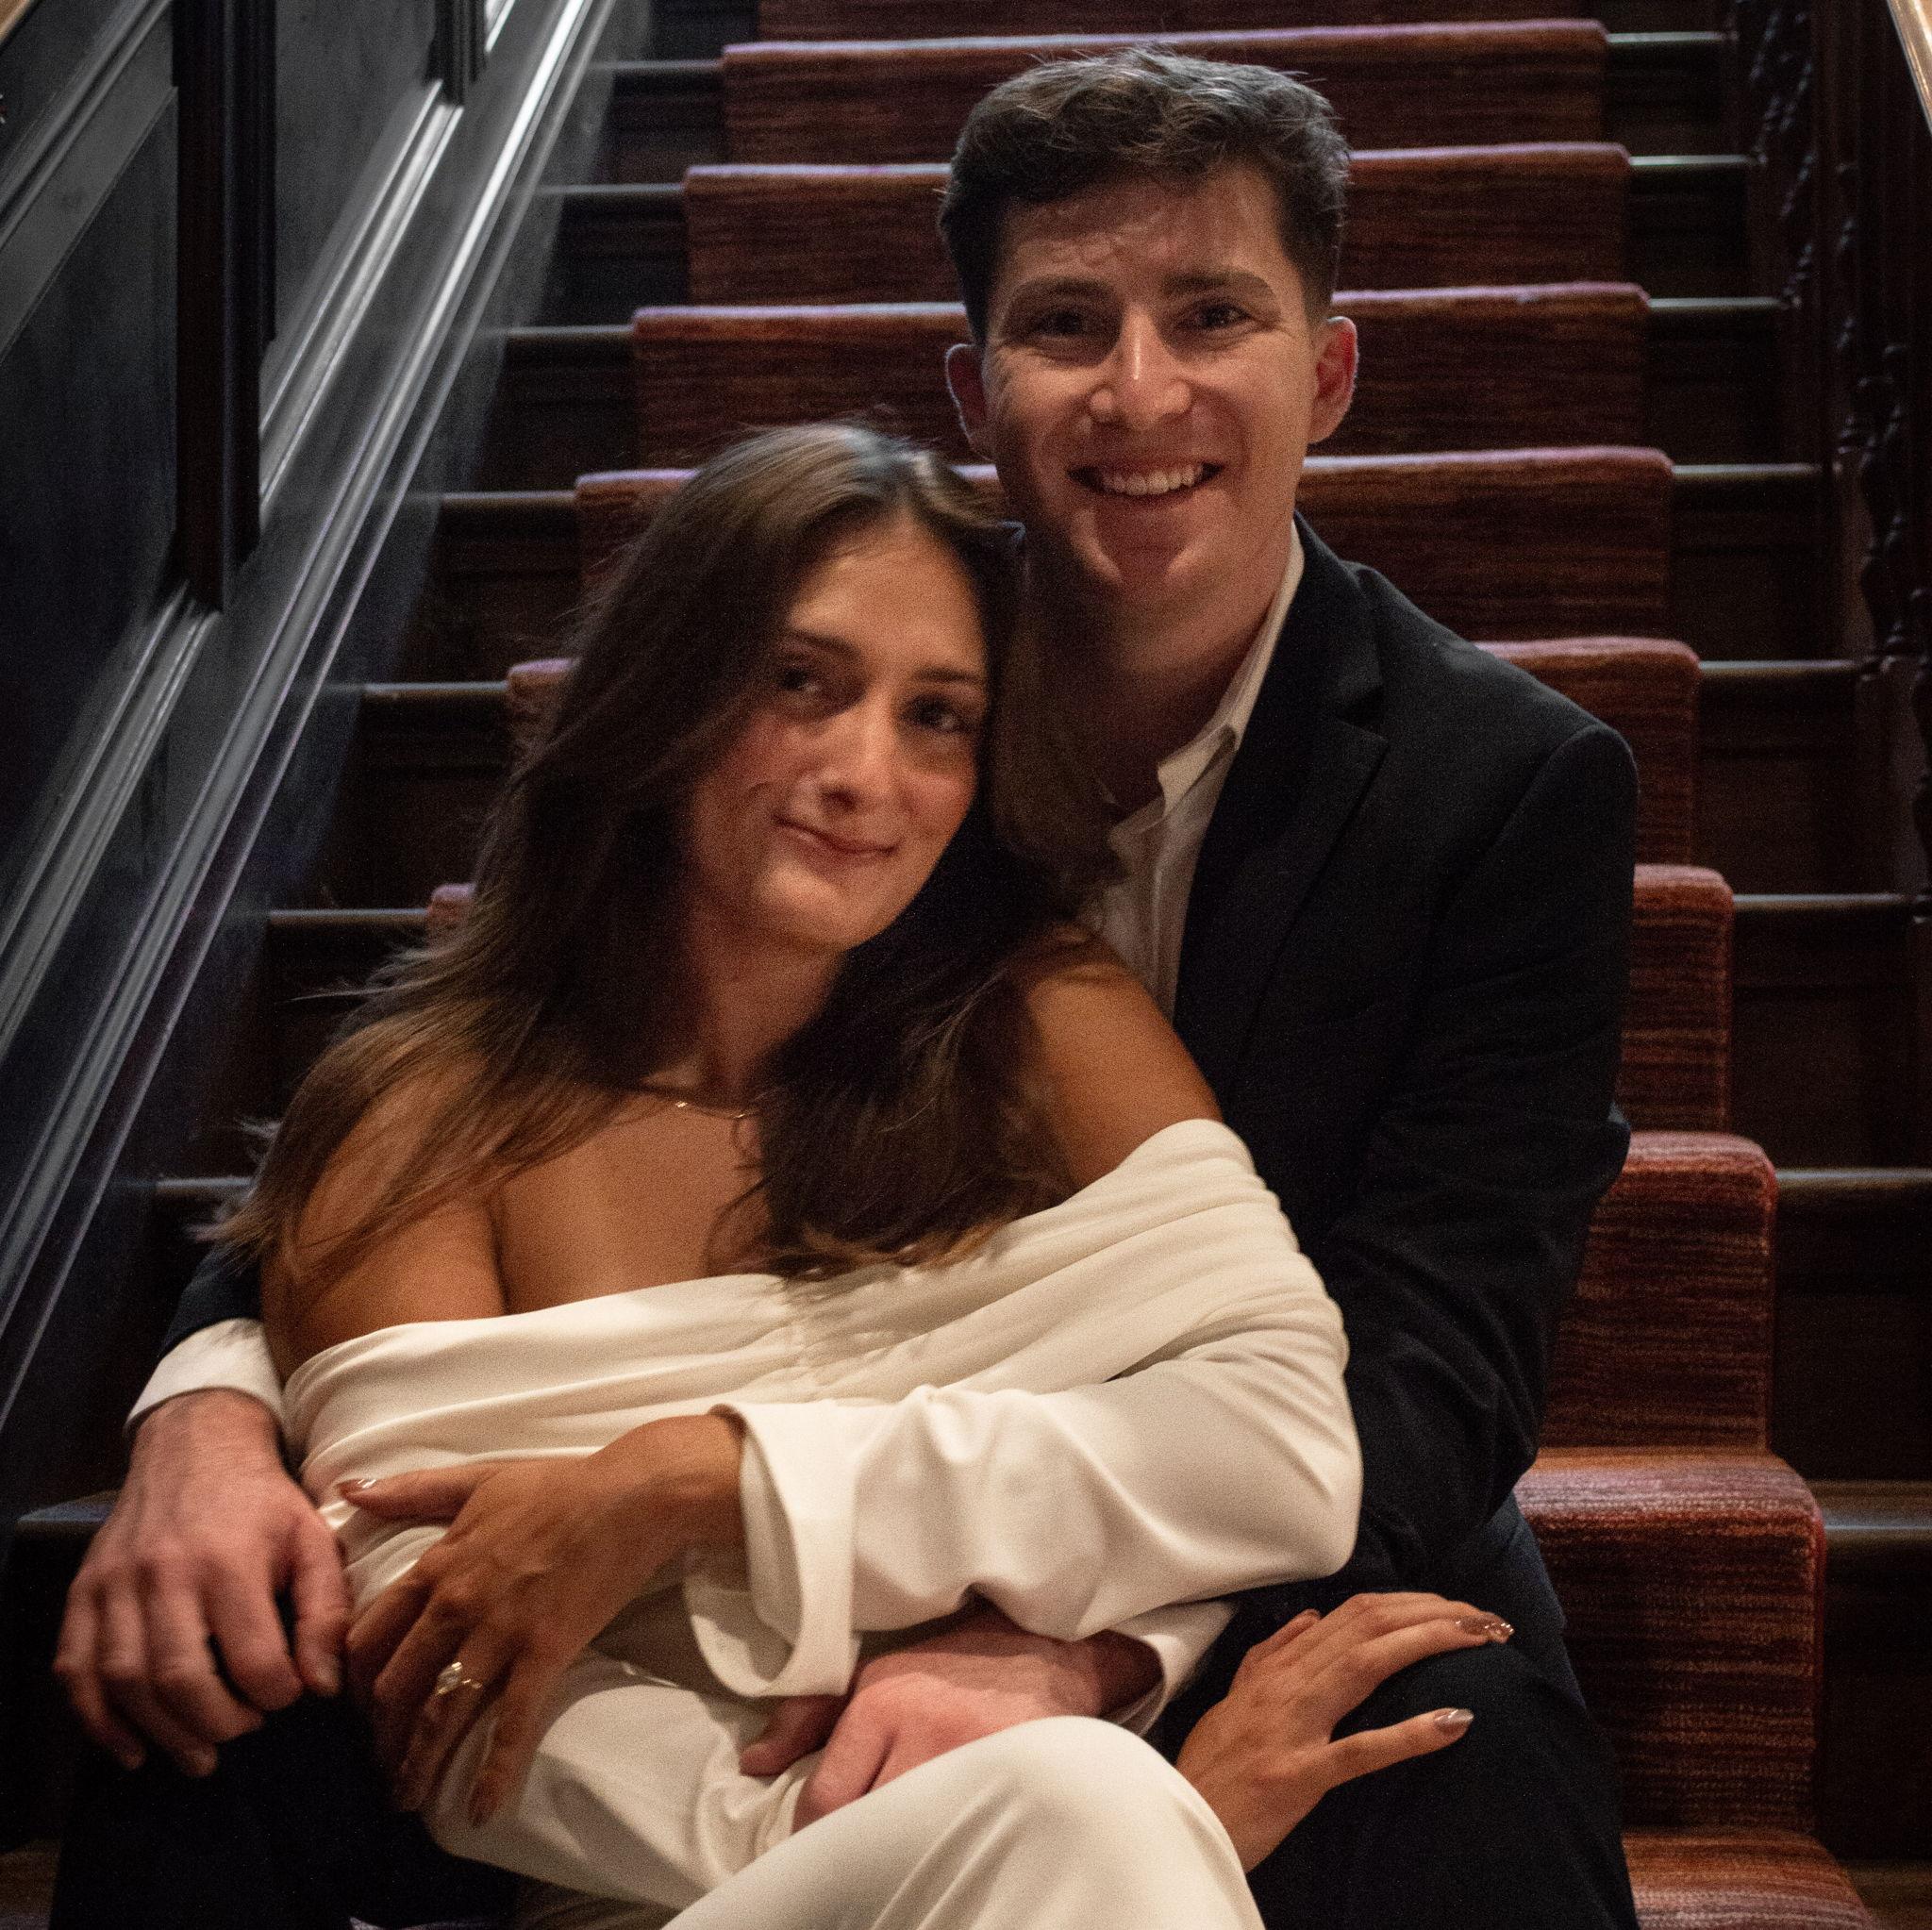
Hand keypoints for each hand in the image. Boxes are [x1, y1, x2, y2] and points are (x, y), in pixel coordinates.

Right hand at [54, 1390, 347, 1774]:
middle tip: (244, 1730)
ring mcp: (116, 1584)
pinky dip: (99, 1720)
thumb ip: (325, 1611)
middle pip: (180, 1678)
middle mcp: (165, 1574)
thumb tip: (323, 1686)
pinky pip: (76, 1670)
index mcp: (230, 1561)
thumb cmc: (262, 1501)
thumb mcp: (313, 1539)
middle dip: (216, 1723)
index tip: (288, 1697)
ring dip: (161, 1733)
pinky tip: (133, 1747)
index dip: (276, 1694)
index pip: (252, 1658)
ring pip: (125, 1682)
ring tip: (200, 1755)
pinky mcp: (85, 1592)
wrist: (196, 1447)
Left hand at [343, 1413, 743, 1826]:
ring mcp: (500, 1633)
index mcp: (438, 1566)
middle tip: (377, 1770)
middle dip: (377, 1738)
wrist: (630, 1496)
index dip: (352, 1683)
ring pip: (440, 1714)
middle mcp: (456, 1605)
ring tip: (405, 1800)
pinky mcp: (545, 1653)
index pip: (368, 1636)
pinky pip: (511, 1724)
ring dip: (417, 1765)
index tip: (355, 1712)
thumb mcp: (477, 1480)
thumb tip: (345, 1490)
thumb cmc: (558, 1485)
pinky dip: (493, 1773)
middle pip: (396, 1687)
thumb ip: (411, 1492)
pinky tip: (481, 1809)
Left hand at [741, 1603, 1159, 1827]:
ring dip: (902, 1846)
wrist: (1044, 1646)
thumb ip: (808, 1715)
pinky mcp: (1014, 1777)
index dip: (813, 1835)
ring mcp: (975, 1760)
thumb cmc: (950, 1661)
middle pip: (869, 1825)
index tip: (812, 1847)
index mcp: (882, 1703)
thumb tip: (753, 1765)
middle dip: (857, 1846)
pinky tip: (943, 1844)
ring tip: (897, 1846)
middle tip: (853, 1854)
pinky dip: (948, 1844)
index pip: (827, 1800)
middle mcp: (925, 1731)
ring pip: (915, 1834)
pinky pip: (966, 1832)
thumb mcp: (873, 1672)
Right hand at [1176, 1592, 1509, 1869]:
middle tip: (1488, 1619)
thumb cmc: (1210, 1764)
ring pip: (1366, 1664)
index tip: (1456, 1607)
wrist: (1181, 1818)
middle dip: (1433, 1613)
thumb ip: (1272, 1656)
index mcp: (1278, 1669)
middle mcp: (1287, 1685)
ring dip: (1429, 1643)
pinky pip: (1360, 1750)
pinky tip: (1454, 1722)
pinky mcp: (1299, 1775)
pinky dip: (1409, 1734)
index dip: (1410, 1602)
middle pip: (1368, 1626)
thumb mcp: (1235, 1697)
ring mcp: (1293, 1727)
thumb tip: (1311, 1618)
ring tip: (1480, 1640)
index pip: (1354, 1614)